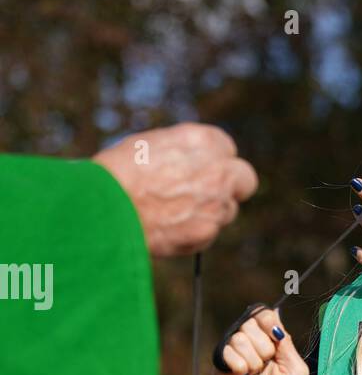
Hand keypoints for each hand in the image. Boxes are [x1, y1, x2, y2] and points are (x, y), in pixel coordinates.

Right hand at [93, 123, 258, 257]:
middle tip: (209, 193)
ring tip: (175, 213)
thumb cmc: (117, 174)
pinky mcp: (206, 233)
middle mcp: (217, 171)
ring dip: (210, 212)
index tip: (203, 169)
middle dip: (231, 186)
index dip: (214, 160)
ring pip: (228, 210)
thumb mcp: (151, 145)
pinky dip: (195, 234)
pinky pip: (209, 234)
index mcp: (201, 141)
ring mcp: (215, 204)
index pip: (227, 148)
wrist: (102, 208)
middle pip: (245, 179)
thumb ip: (183, 152)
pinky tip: (168, 228)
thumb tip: (195, 163)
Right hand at [212, 309, 308, 374]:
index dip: (267, 320)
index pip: (262, 316)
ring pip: (238, 338)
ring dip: (253, 359)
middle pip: (249, 324)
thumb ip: (284, 341)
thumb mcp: (296, 367)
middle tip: (267, 366)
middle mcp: (251, 348)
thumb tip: (275, 312)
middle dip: (263, 345)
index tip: (276, 335)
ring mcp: (235, 359)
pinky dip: (238, 365)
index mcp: (270, 344)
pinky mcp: (221, 371)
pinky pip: (225, 353)